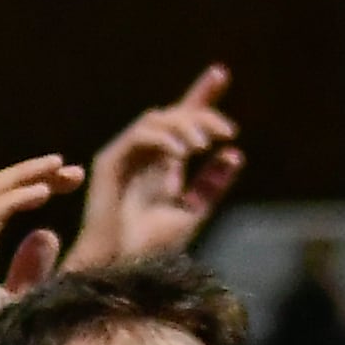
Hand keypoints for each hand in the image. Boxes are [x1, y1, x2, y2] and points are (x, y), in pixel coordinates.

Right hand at [71, 68, 240, 269]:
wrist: (119, 270)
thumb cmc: (149, 250)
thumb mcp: (192, 212)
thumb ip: (210, 185)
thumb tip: (235, 154)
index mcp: (163, 165)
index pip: (183, 122)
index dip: (200, 96)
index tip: (220, 74)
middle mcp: (144, 156)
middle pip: (174, 114)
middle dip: (202, 114)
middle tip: (226, 132)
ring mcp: (125, 157)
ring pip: (157, 119)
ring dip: (184, 126)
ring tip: (203, 146)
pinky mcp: (110, 161)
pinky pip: (140, 135)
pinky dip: (163, 138)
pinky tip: (182, 153)